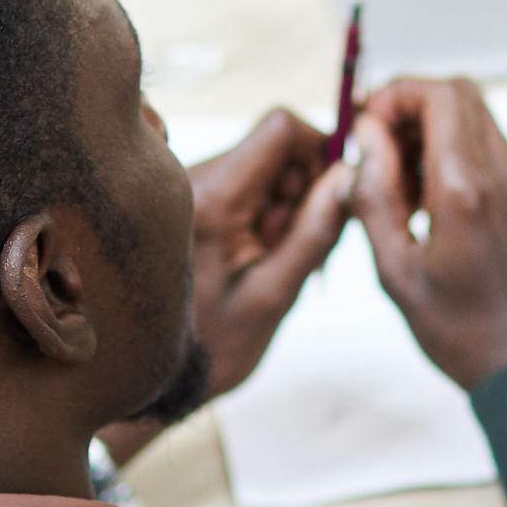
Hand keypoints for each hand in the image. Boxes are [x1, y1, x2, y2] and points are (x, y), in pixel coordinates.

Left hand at [183, 107, 353, 402]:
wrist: (155, 377)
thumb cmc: (214, 347)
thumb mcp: (276, 295)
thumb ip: (316, 232)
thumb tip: (351, 177)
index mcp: (212, 200)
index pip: (280, 129)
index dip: (320, 148)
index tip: (334, 194)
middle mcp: (193, 181)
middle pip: (274, 146)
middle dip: (303, 187)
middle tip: (300, 245)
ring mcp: (189, 189)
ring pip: (262, 166)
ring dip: (285, 204)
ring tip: (274, 258)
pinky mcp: (192, 202)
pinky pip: (244, 186)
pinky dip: (264, 215)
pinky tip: (256, 256)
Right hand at [348, 78, 506, 392]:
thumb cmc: (468, 334)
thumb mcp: (397, 273)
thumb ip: (375, 197)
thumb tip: (365, 140)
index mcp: (469, 188)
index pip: (438, 95)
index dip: (394, 96)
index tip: (364, 125)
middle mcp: (504, 174)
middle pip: (460, 95)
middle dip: (410, 106)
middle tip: (376, 148)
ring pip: (475, 119)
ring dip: (430, 131)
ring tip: (396, 183)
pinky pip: (488, 151)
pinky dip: (452, 155)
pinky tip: (426, 202)